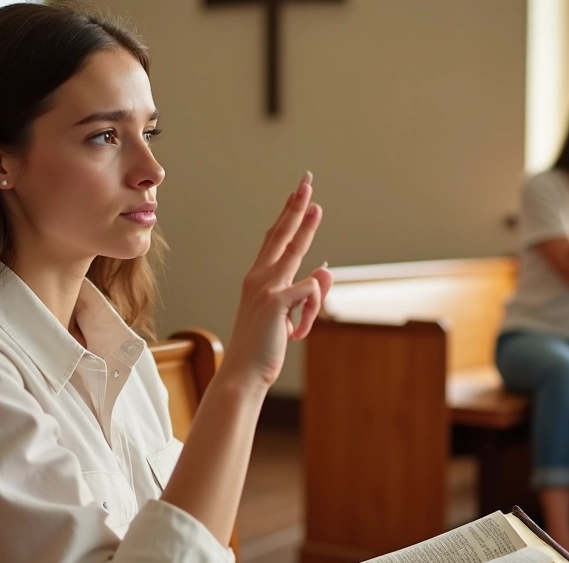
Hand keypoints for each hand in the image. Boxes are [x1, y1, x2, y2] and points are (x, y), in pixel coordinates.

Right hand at [221, 172, 332, 389]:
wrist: (243, 373)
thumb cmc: (263, 346)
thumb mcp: (288, 316)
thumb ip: (305, 293)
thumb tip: (325, 269)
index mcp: (257, 280)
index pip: (274, 240)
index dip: (287, 216)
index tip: (296, 196)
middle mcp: (259, 278)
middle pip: (282, 235)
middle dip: (295, 207)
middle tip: (306, 183)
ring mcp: (266, 288)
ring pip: (295, 251)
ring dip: (307, 226)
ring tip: (316, 207)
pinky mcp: (276, 301)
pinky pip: (311, 291)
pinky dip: (311, 314)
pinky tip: (297, 333)